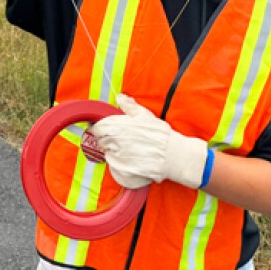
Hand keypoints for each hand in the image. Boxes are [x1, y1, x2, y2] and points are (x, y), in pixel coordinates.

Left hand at [91, 94, 209, 189]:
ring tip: (131, 151)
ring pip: (108, 156)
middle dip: (110, 140)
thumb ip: (129, 106)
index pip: (98, 129)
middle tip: (124, 141)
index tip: (109, 130)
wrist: (173, 155)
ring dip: (115, 153)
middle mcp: (114, 144)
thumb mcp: (144, 115)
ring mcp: (118, 160)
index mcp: (116, 127)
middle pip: (102, 142)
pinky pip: (114, 169)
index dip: (103, 129)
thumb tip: (120, 97)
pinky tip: (132, 162)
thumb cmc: (160, 134)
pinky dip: (120, 166)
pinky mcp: (122, 173)